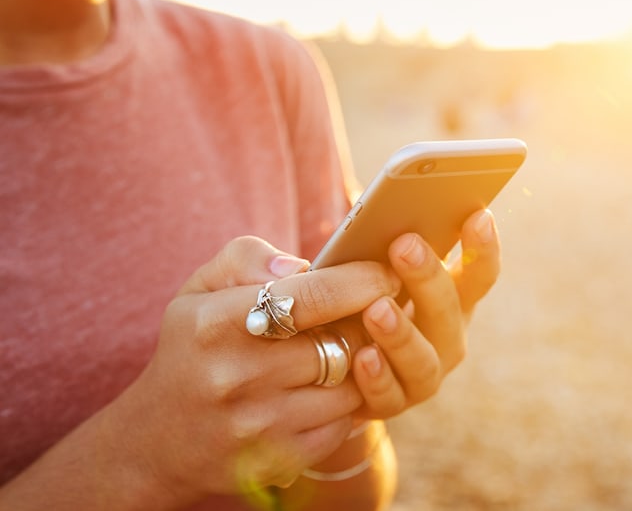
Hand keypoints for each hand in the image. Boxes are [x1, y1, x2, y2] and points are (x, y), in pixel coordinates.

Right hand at [103, 236, 400, 501]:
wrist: (158, 441)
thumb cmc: (192, 349)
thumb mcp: (199, 291)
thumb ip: (246, 258)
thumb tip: (302, 264)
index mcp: (216, 323)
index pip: (315, 295)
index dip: (363, 281)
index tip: (385, 274)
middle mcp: (236, 376)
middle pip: (342, 340)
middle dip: (366, 322)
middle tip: (372, 311)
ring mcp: (259, 424)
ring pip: (349, 384)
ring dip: (357, 365)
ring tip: (342, 349)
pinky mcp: (280, 460)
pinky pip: (342, 422)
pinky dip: (342, 404)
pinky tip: (323, 391)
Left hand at [348, 209, 500, 417]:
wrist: (330, 360)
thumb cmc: (353, 296)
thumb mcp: (366, 266)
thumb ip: (379, 243)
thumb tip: (378, 215)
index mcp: (452, 297)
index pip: (479, 273)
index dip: (483, 248)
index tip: (478, 215)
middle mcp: (448, 336)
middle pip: (451, 310)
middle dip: (429, 277)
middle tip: (404, 245)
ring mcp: (425, 374)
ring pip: (424, 359)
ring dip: (403, 334)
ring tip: (377, 309)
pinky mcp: (392, 403)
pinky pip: (389, 395)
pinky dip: (378, 377)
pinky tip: (363, 356)